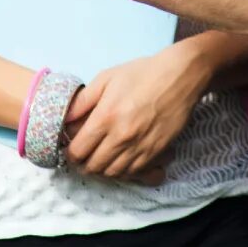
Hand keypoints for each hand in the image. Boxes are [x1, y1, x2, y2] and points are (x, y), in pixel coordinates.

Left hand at [62, 44, 210, 180]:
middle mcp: (122, 136)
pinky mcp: (156, 151)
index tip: (72, 147)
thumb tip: (65, 120)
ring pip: (112, 173)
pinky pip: (133, 172)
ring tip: (101, 158)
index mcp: (106, 117)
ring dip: (103, 168)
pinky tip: (120, 159)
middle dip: (84, 163)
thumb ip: (82, 101)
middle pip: (93, 166)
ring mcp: (140, 146)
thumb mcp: (107, 78)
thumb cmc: (143, 73)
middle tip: (85, 155)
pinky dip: (123, 170)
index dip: (70, 153)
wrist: (181, 75)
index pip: (78, 151)